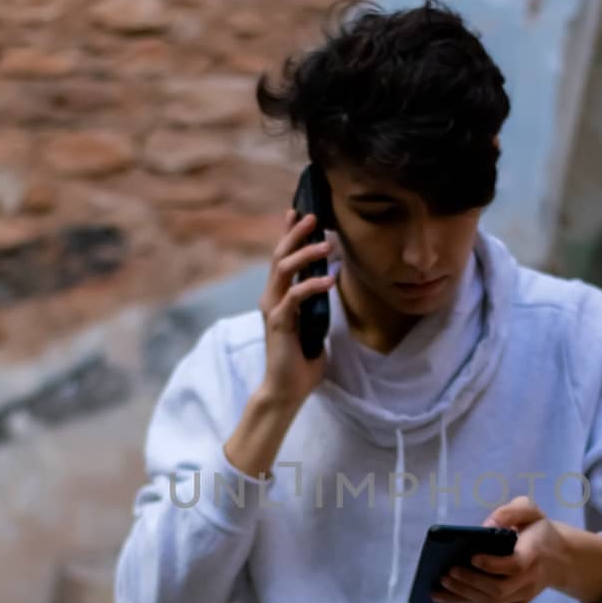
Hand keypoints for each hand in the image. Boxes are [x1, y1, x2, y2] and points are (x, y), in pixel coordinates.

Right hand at [258, 207, 338, 408]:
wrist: (286, 389)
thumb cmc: (301, 360)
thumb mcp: (313, 325)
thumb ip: (316, 305)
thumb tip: (329, 286)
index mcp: (279, 297)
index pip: (282, 259)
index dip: (288, 234)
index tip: (298, 213)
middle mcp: (271, 298)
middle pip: (280, 257)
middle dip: (296, 234)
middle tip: (313, 216)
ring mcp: (273, 310)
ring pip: (284, 270)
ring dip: (306, 254)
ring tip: (328, 244)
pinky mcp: (279, 324)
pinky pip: (295, 297)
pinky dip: (312, 286)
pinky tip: (329, 280)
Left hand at [432, 496, 570, 602]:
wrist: (562, 558)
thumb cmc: (539, 530)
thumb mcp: (530, 511)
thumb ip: (511, 511)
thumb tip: (486, 525)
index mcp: (535, 554)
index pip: (515, 565)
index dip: (493, 564)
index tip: (472, 557)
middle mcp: (531, 579)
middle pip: (499, 589)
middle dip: (470, 582)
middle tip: (446, 572)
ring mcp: (525, 595)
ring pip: (492, 601)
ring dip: (463, 594)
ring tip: (439, 584)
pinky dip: (466, 601)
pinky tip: (445, 595)